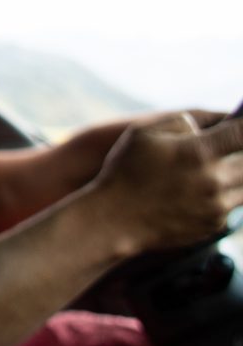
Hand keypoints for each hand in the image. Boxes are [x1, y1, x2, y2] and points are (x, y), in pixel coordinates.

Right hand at [91, 113, 242, 255]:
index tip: (242, 125)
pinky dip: (222, 195)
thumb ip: (183, 121)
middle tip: (221, 150)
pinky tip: (195, 193)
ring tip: (207, 171)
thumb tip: (216, 122)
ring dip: (235, 175)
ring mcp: (217, 205)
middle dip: (239, 153)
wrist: (114, 219)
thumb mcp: (144, 133)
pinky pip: (231, 205)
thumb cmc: (125, 171)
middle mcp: (214, 180)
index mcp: (198, 152)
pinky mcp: (215, 224)